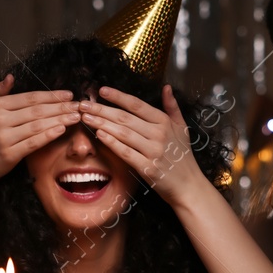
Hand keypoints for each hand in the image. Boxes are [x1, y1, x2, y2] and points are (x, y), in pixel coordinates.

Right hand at [0, 74, 78, 188]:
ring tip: (76, 117)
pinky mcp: (9, 153)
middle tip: (78, 106)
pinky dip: (49, 135)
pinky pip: (33, 142)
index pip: (31, 98)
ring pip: (38, 126)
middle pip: (37, 111)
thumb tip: (10, 76)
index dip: (52, 95)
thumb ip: (0, 92)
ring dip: (60, 120)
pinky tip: (62, 129)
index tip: (69, 94)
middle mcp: (0, 119)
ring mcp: (4, 137)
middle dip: (60, 107)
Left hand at [78, 86, 208, 204]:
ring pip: (123, 133)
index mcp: (164, 122)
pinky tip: (99, 134)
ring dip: (102, 123)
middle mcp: (159, 134)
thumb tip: (167, 87)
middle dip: (102, 109)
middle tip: (84, 104)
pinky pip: (125, 152)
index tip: (101, 90)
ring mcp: (153, 151)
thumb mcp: (182, 128)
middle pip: (125, 118)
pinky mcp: (147, 168)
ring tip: (86, 117)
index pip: (137, 105)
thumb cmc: (183, 156)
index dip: (118, 96)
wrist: (188, 185)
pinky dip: (112, 143)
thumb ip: (172, 107)